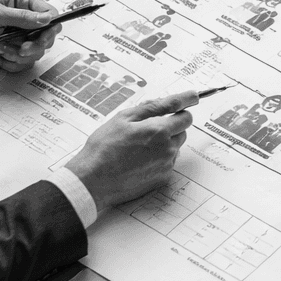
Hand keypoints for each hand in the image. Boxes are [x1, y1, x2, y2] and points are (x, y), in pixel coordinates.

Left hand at [0, 0, 60, 71]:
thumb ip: (22, 17)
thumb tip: (46, 19)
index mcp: (22, 4)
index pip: (49, 14)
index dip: (51, 27)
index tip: (43, 36)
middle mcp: (24, 22)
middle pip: (47, 37)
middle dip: (34, 45)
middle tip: (21, 48)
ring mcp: (19, 39)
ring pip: (36, 53)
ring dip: (17, 54)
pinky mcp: (12, 55)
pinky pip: (23, 64)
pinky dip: (11, 62)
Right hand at [64, 92, 195, 210]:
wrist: (93, 181)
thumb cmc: (104, 148)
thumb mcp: (124, 118)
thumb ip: (154, 107)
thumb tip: (176, 100)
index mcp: (159, 131)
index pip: (186, 117)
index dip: (182, 110)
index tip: (187, 103)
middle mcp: (167, 150)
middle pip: (182, 132)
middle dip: (170, 126)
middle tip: (146, 128)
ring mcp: (166, 166)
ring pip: (174, 148)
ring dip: (164, 143)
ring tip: (138, 146)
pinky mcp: (162, 179)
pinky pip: (167, 163)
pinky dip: (158, 158)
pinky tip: (139, 160)